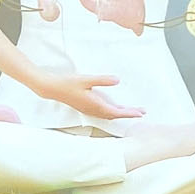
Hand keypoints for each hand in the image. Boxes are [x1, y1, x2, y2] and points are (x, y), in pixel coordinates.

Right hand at [29, 70, 145, 119]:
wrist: (52, 88)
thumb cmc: (67, 83)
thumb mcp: (86, 79)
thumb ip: (102, 80)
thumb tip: (117, 80)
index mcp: (94, 104)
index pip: (116, 112)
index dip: (129, 113)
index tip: (140, 113)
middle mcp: (92, 109)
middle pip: (114, 115)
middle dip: (128, 113)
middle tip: (142, 112)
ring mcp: (88, 109)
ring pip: (108, 114)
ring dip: (121, 113)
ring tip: (132, 110)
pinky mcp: (85, 106)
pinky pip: (103, 112)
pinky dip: (112, 112)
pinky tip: (114, 108)